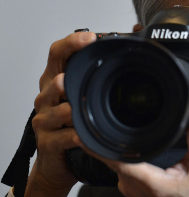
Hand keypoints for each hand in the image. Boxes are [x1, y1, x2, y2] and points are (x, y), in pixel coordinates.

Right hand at [24, 31, 96, 196]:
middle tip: (71, 72)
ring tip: (73, 109)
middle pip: (52, 76)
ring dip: (68, 108)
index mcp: (58, 78)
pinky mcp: (48, 142)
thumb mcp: (87, 93)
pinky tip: (81, 136)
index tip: (89, 37)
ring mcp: (45, 119)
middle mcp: (48, 96)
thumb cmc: (74, 121)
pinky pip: (63, 136)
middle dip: (63, 74)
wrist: (60, 161)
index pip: (59, 53)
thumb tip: (136, 35)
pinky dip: (74, 136)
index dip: (71, 43)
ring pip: (56, 108)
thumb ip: (102, 70)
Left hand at [97, 109, 188, 196]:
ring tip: (129, 125)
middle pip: (112, 156)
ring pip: (116, 160)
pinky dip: (126, 152)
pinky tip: (136, 143)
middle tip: (119, 114)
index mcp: (150, 182)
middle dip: (112, 136)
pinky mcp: (136, 187)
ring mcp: (133, 188)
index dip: (101, 142)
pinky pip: (123, 165)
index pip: (116, 159)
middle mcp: (135, 187)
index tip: (94, 126)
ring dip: (118, 144)